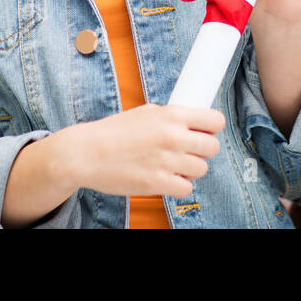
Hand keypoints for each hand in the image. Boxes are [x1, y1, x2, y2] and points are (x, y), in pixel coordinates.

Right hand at [62, 104, 224, 197]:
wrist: (86, 153)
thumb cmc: (112, 132)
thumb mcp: (144, 113)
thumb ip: (170, 117)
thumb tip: (192, 122)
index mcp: (171, 115)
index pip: (215, 121)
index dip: (212, 127)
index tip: (206, 131)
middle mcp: (173, 137)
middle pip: (212, 147)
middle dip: (203, 149)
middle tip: (188, 150)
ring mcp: (167, 161)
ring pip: (201, 169)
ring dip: (190, 168)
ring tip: (172, 164)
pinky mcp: (159, 183)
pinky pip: (187, 188)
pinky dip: (178, 185)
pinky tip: (166, 177)